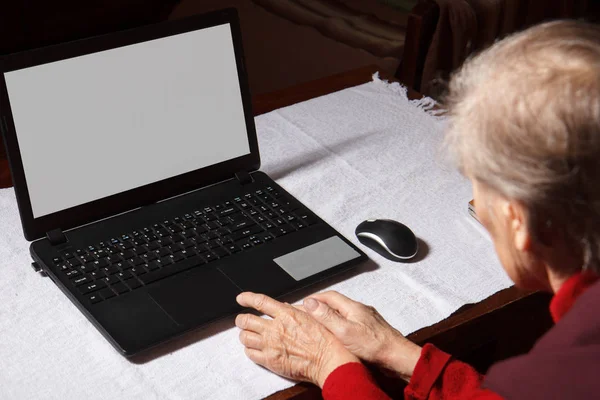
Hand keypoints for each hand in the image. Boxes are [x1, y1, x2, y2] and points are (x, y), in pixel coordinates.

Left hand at [235, 292, 359, 387]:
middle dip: (241, 319)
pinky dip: (249, 350)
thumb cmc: (325, 340)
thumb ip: (294, 310)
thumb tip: (284, 305)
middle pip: (246, 320)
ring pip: (245, 337)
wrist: (328, 360)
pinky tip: (254, 349)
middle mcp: (276, 328)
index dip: (247, 298)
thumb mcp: (312, 317)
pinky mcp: (270, 360)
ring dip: (244, 335)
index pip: (260, 302)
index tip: (241, 298)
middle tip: (241, 320)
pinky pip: (250, 353)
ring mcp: (271, 345)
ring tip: (247, 335)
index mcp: (287, 314)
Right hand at [303, 291, 421, 381]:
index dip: (315, 298)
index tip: (304, 302)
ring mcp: (367, 320)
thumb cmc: (375, 346)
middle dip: (322, 306)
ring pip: (345, 312)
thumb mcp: (344, 331)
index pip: (329, 296)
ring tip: (322, 322)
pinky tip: (341, 334)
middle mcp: (361, 310)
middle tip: (310, 311)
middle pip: (337, 303)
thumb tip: (311, 303)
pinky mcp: (371, 330)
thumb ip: (327, 316)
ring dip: (332, 315)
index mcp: (353, 308)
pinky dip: (342, 324)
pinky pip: (353, 322)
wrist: (398, 357)